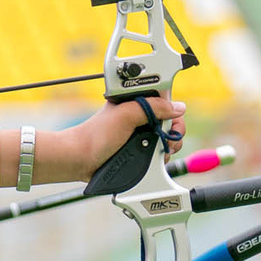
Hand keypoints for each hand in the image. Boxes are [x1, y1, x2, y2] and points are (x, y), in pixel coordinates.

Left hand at [16, 98, 190, 187]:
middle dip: (173, 131)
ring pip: (167, 139)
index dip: (173, 110)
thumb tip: (178, 107)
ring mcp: (141, 135)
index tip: (172, 120)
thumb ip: (152, 107)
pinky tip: (151, 159)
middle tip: (166, 138)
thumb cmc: (96, 136)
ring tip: (157, 151)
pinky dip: (160, 158)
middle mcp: (141, 117)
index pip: (165, 100)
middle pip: (170, 121)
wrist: (82, 160)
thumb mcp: (126, 115)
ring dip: (167, 146)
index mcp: (137, 102)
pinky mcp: (140, 151)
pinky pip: (159, 153)